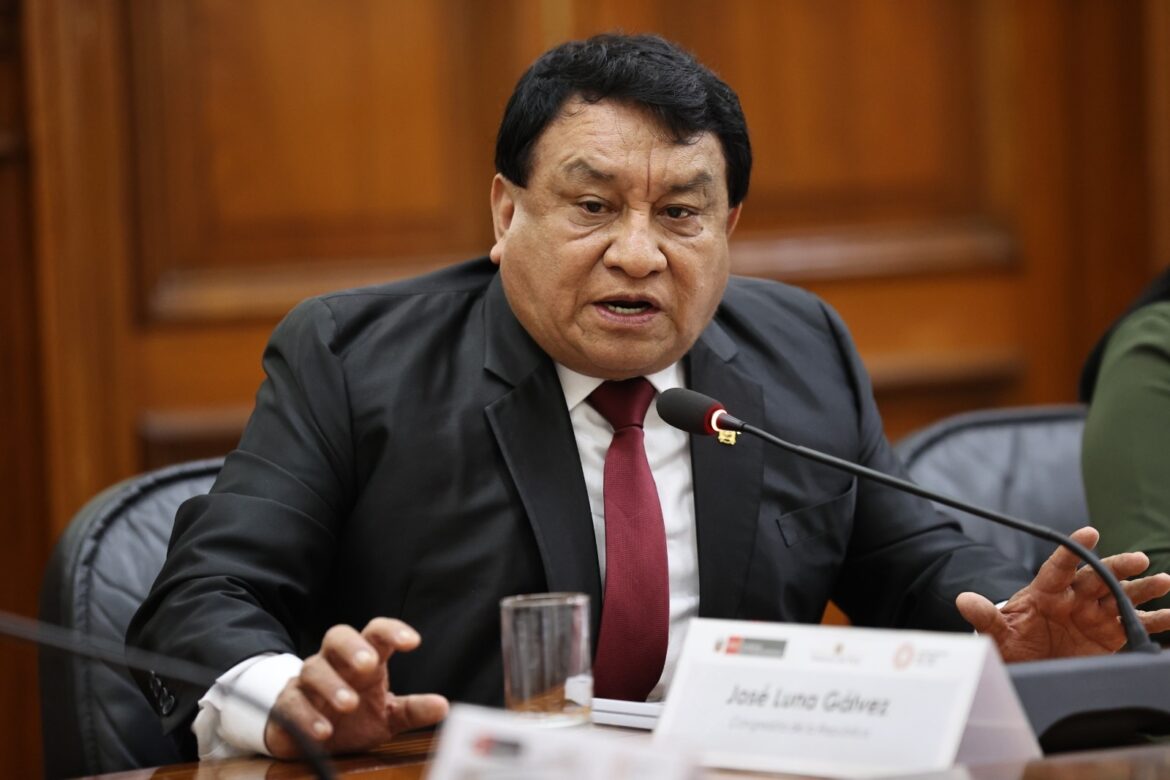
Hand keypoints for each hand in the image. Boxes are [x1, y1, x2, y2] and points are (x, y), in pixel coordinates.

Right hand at [264, 618, 448, 757]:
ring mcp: (308, 681)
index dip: (393, 631)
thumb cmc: (354, 718)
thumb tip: (443, 706)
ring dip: (332, 686)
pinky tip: (324, 731)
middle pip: (338, 636)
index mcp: (364, 659)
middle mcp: (335, 663)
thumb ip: (413, 710)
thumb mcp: (388, 715)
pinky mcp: (288, 705)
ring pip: (313, 669)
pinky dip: (307, 716)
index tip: (413, 642)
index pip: (376, 633)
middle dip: (353, 647)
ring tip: (350, 704)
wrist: (310, 736)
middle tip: (369, 663)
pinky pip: (292, 703)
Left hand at [956, 527, 1169, 660]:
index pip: (1059, 566)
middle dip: (1117, 568)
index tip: (1089, 532)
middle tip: (1139, 560)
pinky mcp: (1109, 636)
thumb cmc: (1011, 644)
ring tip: (1163, 582)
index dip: (1074, 550)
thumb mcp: (996, 633)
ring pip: (1121, 596)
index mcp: (1045, 592)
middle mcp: (1073, 599)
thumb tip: (963, 599)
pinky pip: (1135, 625)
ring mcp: (1093, 615)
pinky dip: (1155, 620)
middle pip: (1097, 577)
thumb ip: (985, 617)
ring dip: (1142, 589)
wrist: (1026, 666)